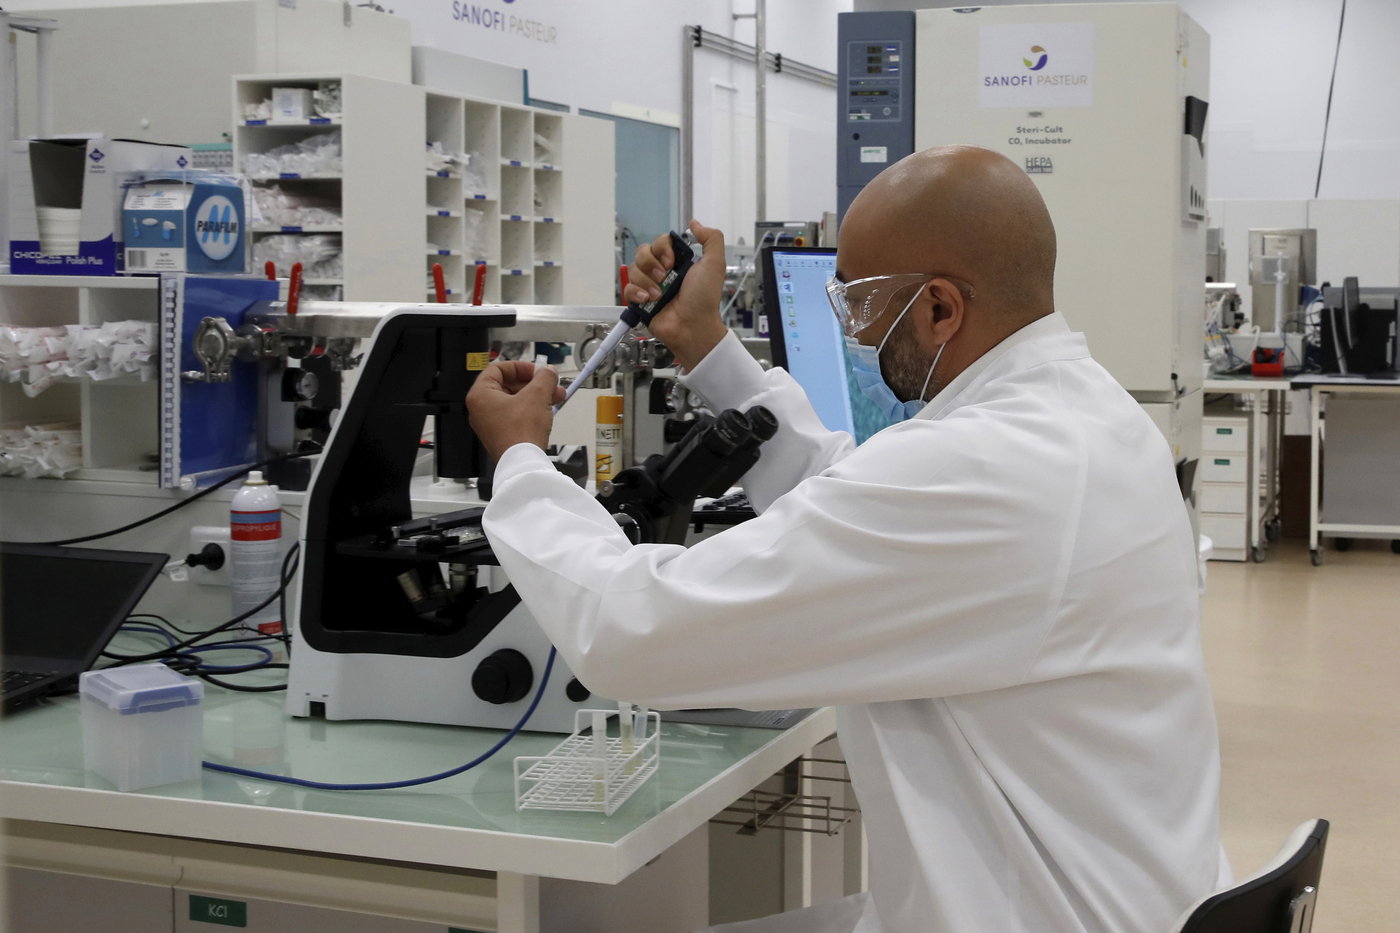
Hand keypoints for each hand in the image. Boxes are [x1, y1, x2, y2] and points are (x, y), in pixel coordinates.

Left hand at [466, 361, 564, 461]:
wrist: (523, 462)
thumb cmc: (522, 430)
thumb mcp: (537, 395)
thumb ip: (544, 378)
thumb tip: (548, 371)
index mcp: (480, 395)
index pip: (498, 369)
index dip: (520, 367)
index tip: (536, 371)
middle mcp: (481, 409)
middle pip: (508, 385)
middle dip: (533, 383)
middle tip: (550, 383)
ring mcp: (490, 424)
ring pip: (515, 400)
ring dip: (536, 395)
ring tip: (557, 396)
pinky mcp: (501, 435)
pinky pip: (516, 415)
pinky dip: (531, 409)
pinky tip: (549, 409)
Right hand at [625, 219, 729, 370]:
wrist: (693, 327)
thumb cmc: (704, 298)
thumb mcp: (715, 264)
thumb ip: (711, 239)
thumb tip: (695, 224)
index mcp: (677, 261)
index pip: (660, 242)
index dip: (662, 248)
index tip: (671, 261)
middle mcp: (662, 271)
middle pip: (642, 252)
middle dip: (651, 264)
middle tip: (664, 278)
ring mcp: (649, 286)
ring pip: (634, 270)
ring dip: (646, 282)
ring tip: (659, 295)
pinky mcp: (640, 301)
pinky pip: (627, 289)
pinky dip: (636, 293)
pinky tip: (648, 300)